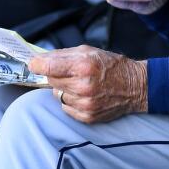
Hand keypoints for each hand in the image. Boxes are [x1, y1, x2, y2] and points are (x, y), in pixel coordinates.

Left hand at [29, 45, 147, 123]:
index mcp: (83, 66)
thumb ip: (62, 54)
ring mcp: (85, 104)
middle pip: (50, 80)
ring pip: (57, 95)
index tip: (33, 63)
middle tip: (69, 72)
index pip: (47, 67)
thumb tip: (38, 59)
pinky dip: (70, 101)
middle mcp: (83, 86)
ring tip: (80, 84)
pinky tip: (84, 95)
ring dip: (64, 89)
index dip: (36, 65)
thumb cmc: (111, 66)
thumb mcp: (88, 51)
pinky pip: (65, 107)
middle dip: (55, 75)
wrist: (135, 87)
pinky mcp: (87, 117)